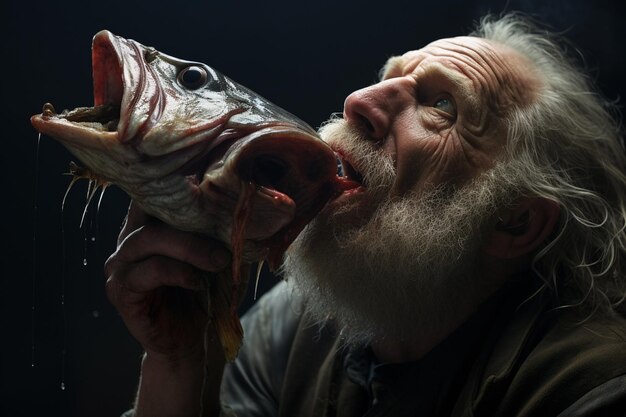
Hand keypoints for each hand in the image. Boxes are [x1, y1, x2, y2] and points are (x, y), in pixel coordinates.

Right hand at [104, 201, 231, 362]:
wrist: (185, 342)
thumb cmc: (201, 294)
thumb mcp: (212, 256)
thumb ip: (215, 231)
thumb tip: (243, 206)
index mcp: (146, 227)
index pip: (151, 193)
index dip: (176, 185)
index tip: (209, 183)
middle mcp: (127, 241)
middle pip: (149, 211)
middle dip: (190, 221)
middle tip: (225, 240)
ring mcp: (119, 266)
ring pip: (148, 240)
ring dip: (189, 248)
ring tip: (218, 261)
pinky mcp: (120, 291)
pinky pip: (149, 272)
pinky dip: (178, 273)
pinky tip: (197, 282)